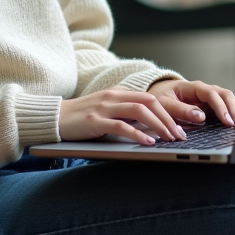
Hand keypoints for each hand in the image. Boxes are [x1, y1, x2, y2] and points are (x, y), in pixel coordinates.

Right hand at [59, 89, 184, 145]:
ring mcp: (104, 107)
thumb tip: (150, 126)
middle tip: (180, 134)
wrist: (54, 117)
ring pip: (139, 111)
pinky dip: (137, 134)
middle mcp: (113, 96)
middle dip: (168, 118)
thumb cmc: (82, 117)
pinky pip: (121, 126)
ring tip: (170, 138)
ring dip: (158, 125)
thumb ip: (125, 113)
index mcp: (118, 93)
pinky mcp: (94, 120)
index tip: (180, 126)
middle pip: (149, 102)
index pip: (150, 98)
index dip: (168, 111)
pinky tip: (148, 142)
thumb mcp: (106, 110)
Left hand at [147, 79, 234, 127]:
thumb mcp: (164, 104)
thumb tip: (200, 117)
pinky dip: (233, 109)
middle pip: (223, 94)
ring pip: (226, 99)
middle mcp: (203, 90)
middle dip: (232, 108)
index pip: (211, 94)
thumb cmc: (159, 99)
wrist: (156, 95)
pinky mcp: (208, 106)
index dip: (220, 107)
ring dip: (234, 109)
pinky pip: (224, 105)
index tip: (226, 120)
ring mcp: (207, 97)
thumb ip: (181, 110)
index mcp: (192, 87)